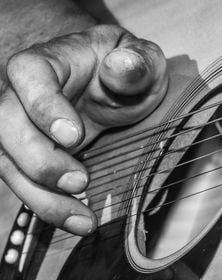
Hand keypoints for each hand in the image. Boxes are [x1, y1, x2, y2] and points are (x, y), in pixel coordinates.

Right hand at [1, 24, 167, 234]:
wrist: (117, 85)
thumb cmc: (126, 69)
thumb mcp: (143, 61)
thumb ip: (137, 62)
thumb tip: (123, 65)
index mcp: (50, 62)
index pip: (29, 75)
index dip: (43, 107)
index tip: (73, 136)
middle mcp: (25, 94)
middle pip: (6, 125)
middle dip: (40, 160)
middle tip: (79, 180)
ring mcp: (25, 126)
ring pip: (9, 162)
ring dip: (42, 196)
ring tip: (83, 219)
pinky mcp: (33, 155)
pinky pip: (27, 182)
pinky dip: (49, 205)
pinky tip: (77, 220)